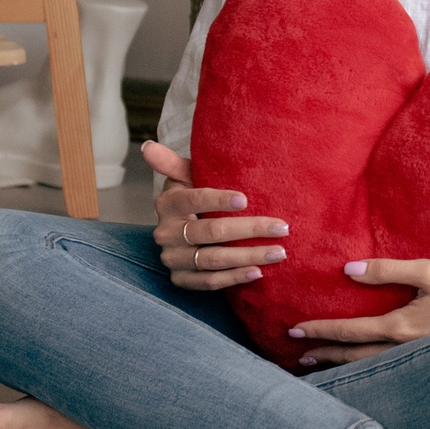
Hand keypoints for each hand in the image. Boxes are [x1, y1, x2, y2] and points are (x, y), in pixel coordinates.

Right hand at [144, 139, 289, 291]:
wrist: (184, 226)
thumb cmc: (193, 194)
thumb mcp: (184, 176)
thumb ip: (171, 162)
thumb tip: (147, 146)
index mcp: (167, 204)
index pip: (194, 200)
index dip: (218, 200)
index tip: (246, 199)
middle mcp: (166, 233)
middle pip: (210, 232)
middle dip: (250, 229)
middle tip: (282, 227)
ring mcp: (172, 259)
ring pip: (213, 259)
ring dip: (249, 256)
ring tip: (280, 252)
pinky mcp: (181, 279)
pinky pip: (208, 282)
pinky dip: (234, 278)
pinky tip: (258, 272)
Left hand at [288, 257, 429, 366]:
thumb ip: (388, 270)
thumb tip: (348, 269)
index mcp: (401, 326)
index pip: (350, 331)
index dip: (320, 330)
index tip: (295, 329)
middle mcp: (405, 348)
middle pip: (355, 356)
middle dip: (325, 355)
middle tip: (298, 357)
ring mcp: (420, 358)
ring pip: (372, 366)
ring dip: (344, 365)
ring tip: (322, 366)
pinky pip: (390, 367)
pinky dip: (369, 368)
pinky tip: (366, 366)